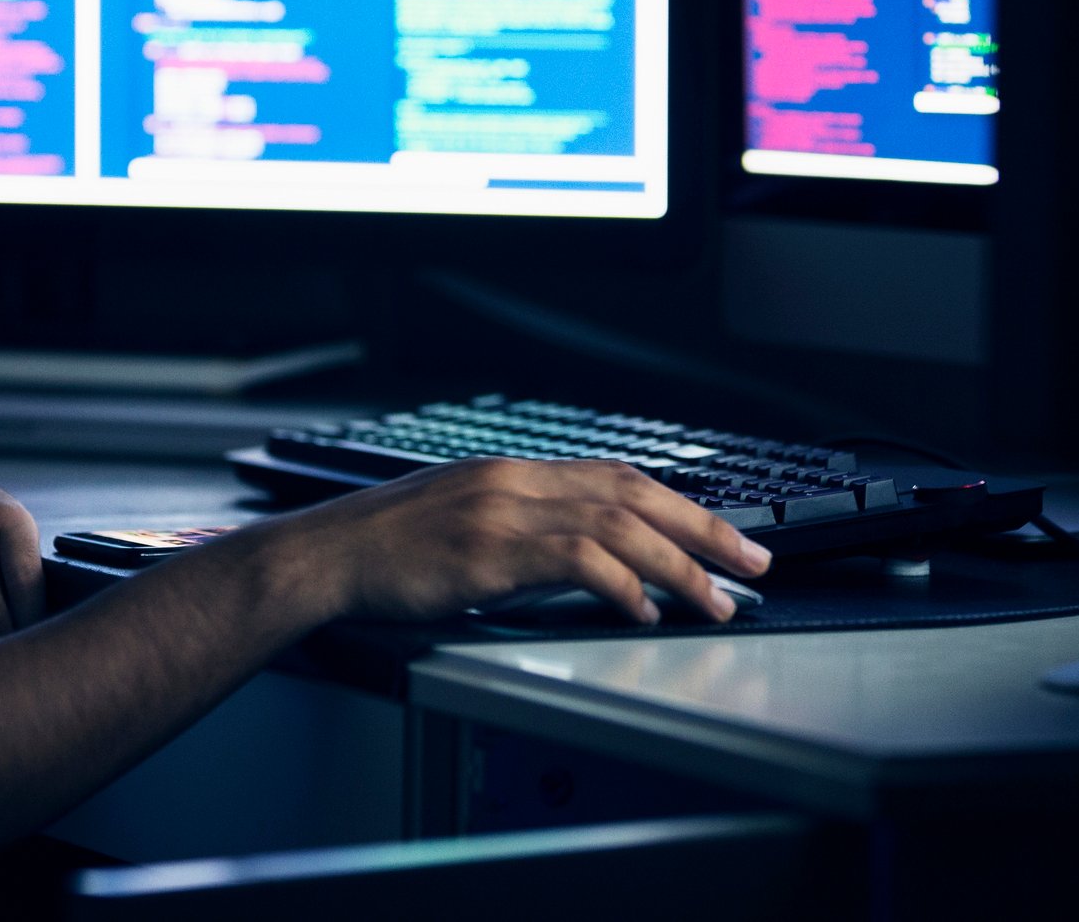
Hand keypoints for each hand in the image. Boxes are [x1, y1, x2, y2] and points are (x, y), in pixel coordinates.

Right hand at [270, 457, 770, 624]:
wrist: (325, 555)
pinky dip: (621, 584)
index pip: (618, 477)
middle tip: (753, 561)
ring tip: (715, 599)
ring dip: (677, 565)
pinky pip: (576, 561)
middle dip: (704, 529)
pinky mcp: (489, 549)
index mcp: (514, 471)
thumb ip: (521, 527)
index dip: (680, 504)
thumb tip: (583, 556)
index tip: (722, 532)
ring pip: (618, 526)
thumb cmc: (386, 549)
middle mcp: (517, 480)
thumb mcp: (463, 520)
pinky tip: (644, 608)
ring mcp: (504, 511)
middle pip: (634, 494)